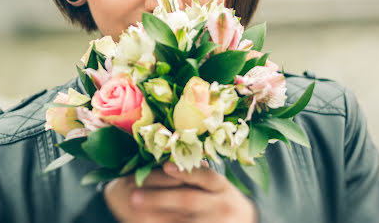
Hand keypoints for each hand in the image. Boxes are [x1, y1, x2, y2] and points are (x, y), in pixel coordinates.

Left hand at [103, 161, 257, 222]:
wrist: (244, 222)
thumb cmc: (222, 200)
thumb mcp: (217, 186)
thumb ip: (199, 176)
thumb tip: (169, 161)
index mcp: (222, 187)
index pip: (205, 176)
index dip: (185, 172)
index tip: (165, 166)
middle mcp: (222, 205)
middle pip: (188, 199)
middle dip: (160, 198)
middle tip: (134, 196)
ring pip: (183, 220)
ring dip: (158, 217)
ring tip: (136, 211)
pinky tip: (149, 222)